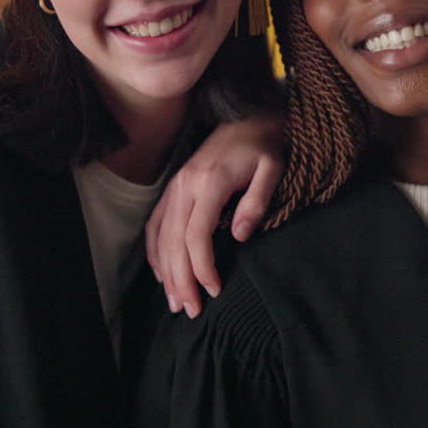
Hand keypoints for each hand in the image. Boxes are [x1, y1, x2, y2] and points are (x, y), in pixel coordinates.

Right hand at [146, 110, 284, 317]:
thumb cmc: (266, 146)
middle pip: (174, 241)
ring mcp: (176, 187)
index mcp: (210, 183)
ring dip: (166, 272)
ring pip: (161, 236)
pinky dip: (155, 251)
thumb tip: (239, 236)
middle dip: (181, 279)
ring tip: (176, 302)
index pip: (196, 235)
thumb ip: (256, 202)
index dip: (201, 267)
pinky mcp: (174, 188)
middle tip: (191, 311)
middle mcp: (186, 186)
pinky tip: (162, 274)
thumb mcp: (273, 169)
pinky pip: (156, 224)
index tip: (214, 290)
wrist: (250, 116)